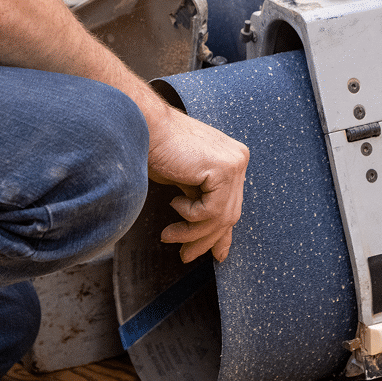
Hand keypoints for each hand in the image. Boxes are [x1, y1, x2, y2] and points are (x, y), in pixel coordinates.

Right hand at [146, 105, 248, 262]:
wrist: (143, 125)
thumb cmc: (156, 149)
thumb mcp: (184, 183)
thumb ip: (200, 204)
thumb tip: (208, 235)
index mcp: (231, 160)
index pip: (231, 204)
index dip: (222, 234)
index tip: (215, 254)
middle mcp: (238, 159)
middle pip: (229, 213)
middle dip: (206, 240)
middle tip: (186, 255)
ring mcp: (235, 163)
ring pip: (222, 217)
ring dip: (193, 233)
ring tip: (170, 235)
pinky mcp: (225, 169)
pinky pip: (212, 210)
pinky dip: (191, 216)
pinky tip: (175, 203)